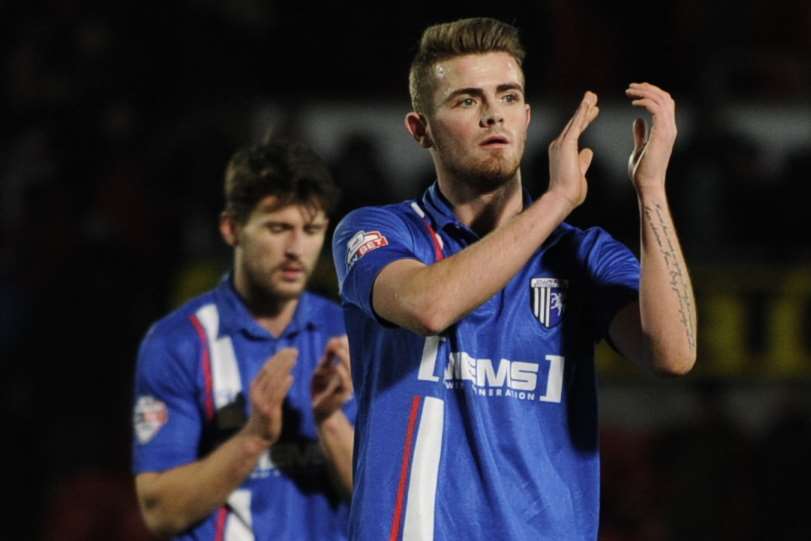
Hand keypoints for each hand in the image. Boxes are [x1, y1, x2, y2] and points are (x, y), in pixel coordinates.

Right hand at [242, 347, 297, 445]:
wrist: (257, 435)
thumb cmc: (263, 414)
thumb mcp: (263, 396)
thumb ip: (270, 383)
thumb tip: (282, 368)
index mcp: (255, 386)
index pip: (266, 367)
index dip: (277, 357)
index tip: (288, 349)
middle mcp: (257, 392)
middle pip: (270, 371)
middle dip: (282, 359)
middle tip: (294, 350)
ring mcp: (263, 401)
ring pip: (274, 381)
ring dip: (284, 368)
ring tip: (295, 359)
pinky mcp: (269, 410)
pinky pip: (277, 395)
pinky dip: (284, 386)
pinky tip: (291, 378)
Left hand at [311, 336, 352, 423]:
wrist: (319, 410)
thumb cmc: (321, 389)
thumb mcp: (322, 369)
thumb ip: (328, 356)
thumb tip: (335, 339)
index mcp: (346, 370)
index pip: (351, 355)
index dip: (349, 345)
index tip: (343, 336)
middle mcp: (350, 377)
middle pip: (353, 361)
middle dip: (348, 349)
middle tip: (342, 339)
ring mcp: (348, 387)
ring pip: (351, 371)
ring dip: (345, 360)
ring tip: (339, 350)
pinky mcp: (344, 396)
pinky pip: (346, 384)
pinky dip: (342, 375)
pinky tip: (336, 367)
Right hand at [546, 91, 599, 209]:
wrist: (560, 199)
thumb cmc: (569, 192)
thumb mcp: (579, 173)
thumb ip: (582, 161)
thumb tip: (588, 151)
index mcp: (562, 152)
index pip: (575, 132)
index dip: (584, 120)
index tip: (593, 111)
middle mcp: (558, 145)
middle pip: (574, 123)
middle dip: (584, 110)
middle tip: (592, 97)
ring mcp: (560, 144)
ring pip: (575, 121)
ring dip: (584, 107)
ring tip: (592, 95)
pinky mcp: (566, 144)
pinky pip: (576, 125)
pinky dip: (582, 113)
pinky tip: (589, 103)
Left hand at [625, 82, 677, 190]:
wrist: (647, 185)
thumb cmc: (643, 171)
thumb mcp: (640, 147)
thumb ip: (641, 133)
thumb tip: (638, 120)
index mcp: (666, 130)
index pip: (664, 103)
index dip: (651, 93)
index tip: (635, 90)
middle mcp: (670, 128)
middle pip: (665, 98)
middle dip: (648, 88)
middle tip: (631, 86)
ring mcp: (668, 130)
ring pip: (662, 100)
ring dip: (645, 92)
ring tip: (629, 91)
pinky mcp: (662, 134)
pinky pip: (656, 109)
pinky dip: (645, 102)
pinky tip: (633, 103)